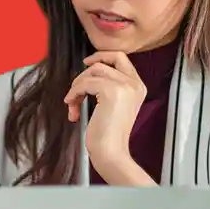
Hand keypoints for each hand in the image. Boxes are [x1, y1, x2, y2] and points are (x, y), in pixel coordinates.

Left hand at [64, 51, 145, 176]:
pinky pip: (84, 84)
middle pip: (106, 60)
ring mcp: (124, 86)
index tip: (87, 63)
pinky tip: (71, 107)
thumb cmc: (108, 134)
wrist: (111, 152)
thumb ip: (108, 86)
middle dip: (86, 71)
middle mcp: (134, 83)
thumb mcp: (113, 105)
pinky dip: (73, 94)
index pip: (121, 58)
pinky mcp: (111, 91)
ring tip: (72, 104)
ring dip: (76, 87)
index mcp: (138, 86)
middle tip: (75, 85)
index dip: (102, 56)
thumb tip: (88, 72)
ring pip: (92, 72)